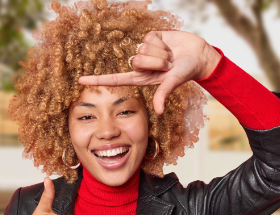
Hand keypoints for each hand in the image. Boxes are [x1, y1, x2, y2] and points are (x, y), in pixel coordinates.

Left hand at [77, 30, 220, 113]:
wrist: (198, 55)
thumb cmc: (187, 72)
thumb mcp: (173, 83)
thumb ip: (163, 94)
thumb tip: (157, 111)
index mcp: (142, 78)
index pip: (115, 79)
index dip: (98, 80)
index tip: (80, 80)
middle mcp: (141, 64)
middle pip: (136, 60)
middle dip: (155, 62)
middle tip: (168, 66)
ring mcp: (145, 50)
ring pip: (143, 49)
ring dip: (160, 53)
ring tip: (170, 57)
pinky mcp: (151, 37)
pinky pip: (149, 38)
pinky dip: (162, 43)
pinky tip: (169, 46)